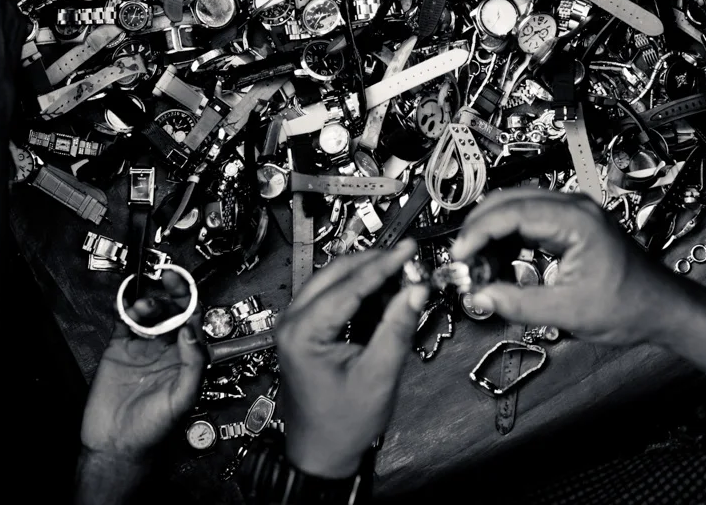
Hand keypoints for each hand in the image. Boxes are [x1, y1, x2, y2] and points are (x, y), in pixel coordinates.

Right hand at [81, 296, 205, 462]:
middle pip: (173, 312)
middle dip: (172, 294)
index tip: (186, 287)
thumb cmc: (153, 431)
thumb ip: (193, 364)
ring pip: (149, 314)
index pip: (193, 323)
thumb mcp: (182, 399)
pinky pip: (124, 322)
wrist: (116, 445)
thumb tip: (191, 331)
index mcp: (185, 360)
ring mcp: (142, 349)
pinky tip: (129, 305)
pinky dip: (125, 309)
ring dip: (149, 304)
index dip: (191, 302)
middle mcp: (166, 352)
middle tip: (169, 279)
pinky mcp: (119, 350)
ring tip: (145, 309)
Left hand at [276, 241, 427, 478]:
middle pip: (336, 274)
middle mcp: (291, 323)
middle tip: (409, 261)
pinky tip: (381, 295)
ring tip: (401, 276)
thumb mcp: (378, 376)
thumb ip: (396, 328)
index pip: (349, 285)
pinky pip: (330, 298)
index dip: (384, 264)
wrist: (321, 455)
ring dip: (366, 276)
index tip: (409, 251)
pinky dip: (356, 292)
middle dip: (374, 264)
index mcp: (303, 332)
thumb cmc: (342, 425)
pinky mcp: (303, 332)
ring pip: (332, 282)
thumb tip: (414, 290)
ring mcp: (294, 326)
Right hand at [451, 189, 677, 345]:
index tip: (458, 256)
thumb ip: (518, 304)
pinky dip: (508, 242)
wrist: (661, 309)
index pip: (512, 212)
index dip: (478, 232)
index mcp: (575, 219)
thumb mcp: (568, 311)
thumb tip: (479, 297)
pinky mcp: (569, 227)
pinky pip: (527, 223)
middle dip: (480, 231)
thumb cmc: (629, 306)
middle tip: (463, 263)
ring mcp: (571, 214)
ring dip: (492, 237)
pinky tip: (499, 267)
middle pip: (508, 202)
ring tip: (480, 271)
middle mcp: (572, 207)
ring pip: (514, 211)